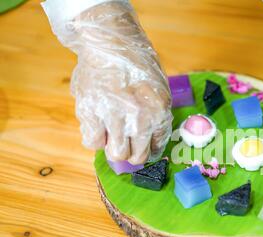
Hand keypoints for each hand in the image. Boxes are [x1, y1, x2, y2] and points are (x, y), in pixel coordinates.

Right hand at [59, 1, 172, 164]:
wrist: (110, 40)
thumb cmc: (136, 63)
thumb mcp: (159, 89)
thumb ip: (157, 115)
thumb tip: (151, 142)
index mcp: (159, 111)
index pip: (157, 146)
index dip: (150, 149)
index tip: (145, 147)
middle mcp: (139, 117)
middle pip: (137, 157)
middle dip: (133, 153)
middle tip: (128, 144)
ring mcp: (114, 116)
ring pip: (116, 154)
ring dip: (114, 148)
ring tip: (113, 135)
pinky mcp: (90, 112)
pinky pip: (92, 142)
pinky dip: (95, 139)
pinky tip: (99, 127)